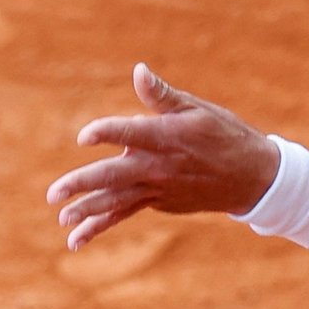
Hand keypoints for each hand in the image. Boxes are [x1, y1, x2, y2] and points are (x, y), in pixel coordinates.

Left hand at [46, 63, 278, 250]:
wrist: (253, 178)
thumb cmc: (225, 134)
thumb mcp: (197, 109)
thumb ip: (161, 95)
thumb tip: (138, 70)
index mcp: (166, 137)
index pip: (130, 132)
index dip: (106, 133)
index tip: (84, 137)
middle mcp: (159, 166)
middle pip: (115, 175)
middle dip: (84, 184)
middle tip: (55, 193)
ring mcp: (159, 188)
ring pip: (117, 201)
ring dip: (88, 210)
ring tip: (62, 219)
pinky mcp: (159, 202)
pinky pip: (125, 213)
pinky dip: (101, 225)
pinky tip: (77, 238)